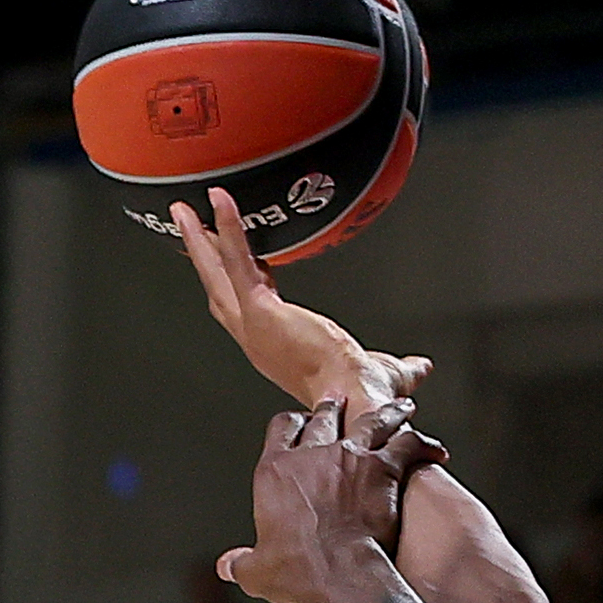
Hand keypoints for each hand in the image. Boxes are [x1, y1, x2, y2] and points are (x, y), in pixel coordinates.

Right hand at [171, 190, 431, 417]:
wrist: (358, 400)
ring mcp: (253, 326)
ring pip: (217, 273)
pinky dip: (227, 230)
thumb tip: (421, 369)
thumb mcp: (387, 372)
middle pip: (218, 290)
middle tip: (187, 227)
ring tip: (181, 208)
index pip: (251, 309)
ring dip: (199, 239)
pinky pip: (238, 261)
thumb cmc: (366, 394)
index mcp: (277, 351)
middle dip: (203, 258)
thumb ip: (402, 367)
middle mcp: (257, 340)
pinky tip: (219, 202)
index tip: (243, 258)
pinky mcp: (260, 310)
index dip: (242, 283)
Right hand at [216, 398, 445, 602]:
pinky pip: (408, 444)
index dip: (293, 423)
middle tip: (342, 400)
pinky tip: (437, 448)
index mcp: (276, 470)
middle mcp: (312, 453)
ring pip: (372, 420)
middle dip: (334, 407)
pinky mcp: (382, 468)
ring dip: (389, 412)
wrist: (338, 574)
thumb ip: (242, 562)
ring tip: (402, 407)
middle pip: (325, 416)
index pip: (282, 429)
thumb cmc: (298, 573)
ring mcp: (349, 456)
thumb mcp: (258, 570)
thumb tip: (227, 567)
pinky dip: (424, 443)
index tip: (300, 423)